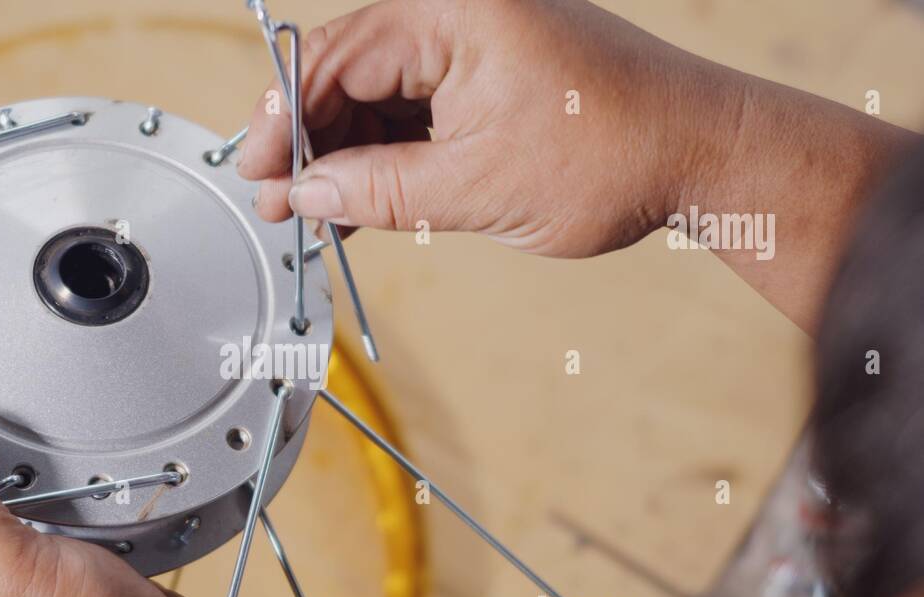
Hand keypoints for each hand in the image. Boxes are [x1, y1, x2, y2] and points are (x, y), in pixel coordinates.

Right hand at [239, 0, 913, 331]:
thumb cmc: (616, 151)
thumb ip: (376, 189)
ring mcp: (477, 43)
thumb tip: (306, 191)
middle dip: (310, 141)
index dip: (284, 119)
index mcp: (453, 12)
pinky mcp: (491, 75)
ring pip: (381, 96)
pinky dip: (387, 155)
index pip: (335, 57)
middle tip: (278, 199)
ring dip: (345, 155)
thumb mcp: (474, 186)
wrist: (703, 156)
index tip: (258, 169)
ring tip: (316, 211)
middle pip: (350, 72)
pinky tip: (359, 199)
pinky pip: (418, 110)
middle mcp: (461, 14)